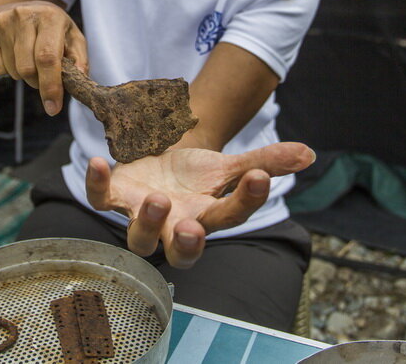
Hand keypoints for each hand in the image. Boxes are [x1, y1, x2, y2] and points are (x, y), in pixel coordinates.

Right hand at [0, 1, 86, 114]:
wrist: (18, 9)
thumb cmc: (51, 30)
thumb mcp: (71, 38)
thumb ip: (79, 59)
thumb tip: (78, 79)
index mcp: (50, 16)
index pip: (47, 57)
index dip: (50, 85)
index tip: (53, 107)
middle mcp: (25, 15)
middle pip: (27, 68)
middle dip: (37, 83)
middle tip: (43, 77)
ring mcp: (3, 20)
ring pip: (13, 70)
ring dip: (24, 76)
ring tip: (29, 60)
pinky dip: (8, 71)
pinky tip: (13, 55)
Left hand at [85, 142, 315, 267]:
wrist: (159, 162)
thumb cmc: (195, 175)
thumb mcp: (229, 165)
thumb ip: (266, 162)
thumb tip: (308, 153)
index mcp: (208, 218)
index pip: (232, 215)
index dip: (247, 199)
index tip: (258, 177)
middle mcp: (175, 226)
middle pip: (180, 252)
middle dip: (187, 245)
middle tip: (192, 228)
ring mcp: (142, 214)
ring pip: (140, 237)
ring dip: (147, 222)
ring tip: (156, 200)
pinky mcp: (115, 196)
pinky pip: (99, 198)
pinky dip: (96, 183)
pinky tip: (98, 162)